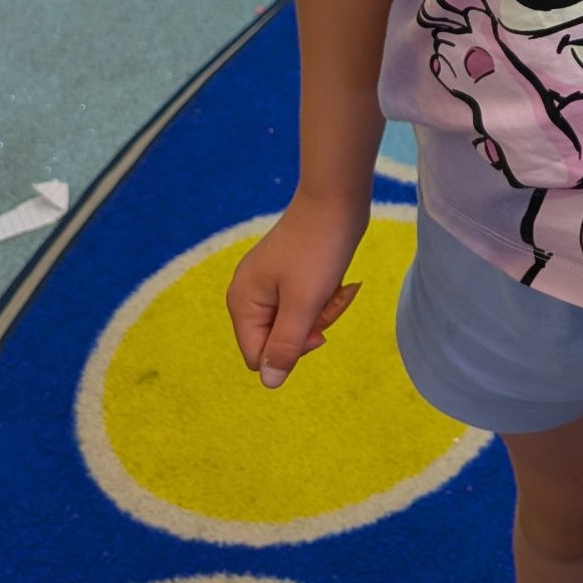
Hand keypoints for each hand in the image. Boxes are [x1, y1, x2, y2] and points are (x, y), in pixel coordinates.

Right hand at [225, 190, 368, 388]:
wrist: (336, 199)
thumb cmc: (319, 249)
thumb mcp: (305, 304)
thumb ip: (286, 345)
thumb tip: (269, 382)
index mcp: (242, 302)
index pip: (258, 356)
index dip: (291, 350)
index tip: (316, 325)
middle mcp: (248, 295)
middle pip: (279, 341)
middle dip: (312, 326)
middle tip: (330, 299)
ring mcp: (268, 285)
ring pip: (297, 324)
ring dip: (323, 311)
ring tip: (339, 286)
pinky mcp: (289, 276)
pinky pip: (306, 305)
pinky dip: (325, 298)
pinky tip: (340, 281)